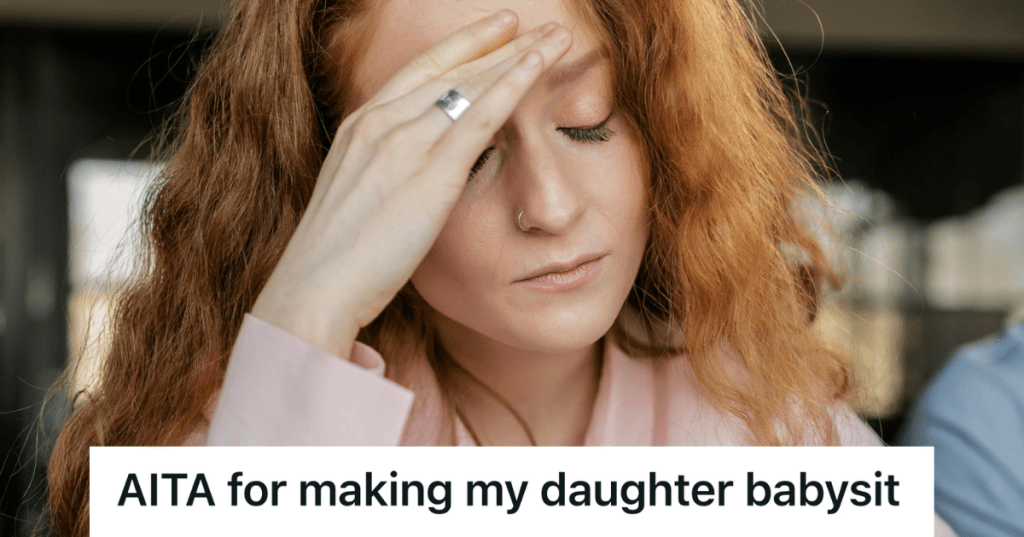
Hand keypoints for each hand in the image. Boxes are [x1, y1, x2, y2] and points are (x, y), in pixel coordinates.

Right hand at [250, 11, 572, 356]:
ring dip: (518, 57)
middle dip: (496, 44)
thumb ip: (385, 182)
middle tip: (533, 26)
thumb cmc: (333, 265)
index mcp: (358, 129)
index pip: (417, 74)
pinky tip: (539, 66)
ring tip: (556, 38)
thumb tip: (411, 185)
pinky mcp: (429, 171)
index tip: (492, 33)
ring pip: (471, 85)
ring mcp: (403, 143)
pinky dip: (513, 84)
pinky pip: (481, 116)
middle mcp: (379, 123)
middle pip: (449, 70)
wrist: (315, 289)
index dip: (458, 49)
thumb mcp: (355, 206)